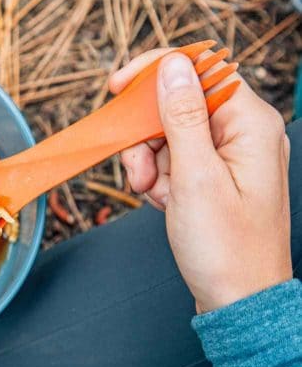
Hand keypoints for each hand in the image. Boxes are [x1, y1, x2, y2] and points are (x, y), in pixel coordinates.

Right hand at [112, 49, 291, 312]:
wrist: (238, 300)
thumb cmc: (226, 247)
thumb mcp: (195, 177)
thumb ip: (182, 116)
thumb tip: (173, 66)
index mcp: (250, 124)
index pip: (200, 70)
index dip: (154, 73)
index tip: (116, 86)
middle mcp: (243, 133)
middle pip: (178, 105)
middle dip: (147, 136)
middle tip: (138, 173)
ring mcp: (230, 155)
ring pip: (170, 134)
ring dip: (150, 162)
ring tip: (154, 195)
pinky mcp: (216, 176)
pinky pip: (175, 159)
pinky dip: (160, 177)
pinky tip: (163, 202)